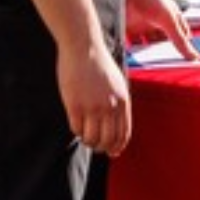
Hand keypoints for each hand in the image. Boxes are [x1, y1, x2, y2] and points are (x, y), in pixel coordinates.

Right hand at [58, 38, 133, 157]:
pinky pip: (76, 128)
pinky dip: (77, 131)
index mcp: (123, 102)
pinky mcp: (75, 104)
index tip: (112, 152)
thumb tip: (115, 124)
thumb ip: (118, 103)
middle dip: (102, 147)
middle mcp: (110, 107)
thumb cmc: (99, 63)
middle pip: (108, 140)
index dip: (118, 146)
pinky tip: (76, 126)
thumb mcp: (117, 83)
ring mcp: (92, 106)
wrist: (83, 47)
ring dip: (88, 141)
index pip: (123, 134)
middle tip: (95, 146)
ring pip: (92, 138)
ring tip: (84, 136)